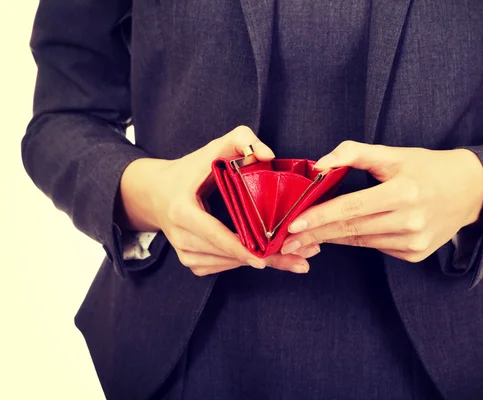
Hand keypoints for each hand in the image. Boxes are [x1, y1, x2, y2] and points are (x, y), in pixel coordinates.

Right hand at [117, 126, 314, 275]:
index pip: (215, 234)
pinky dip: (245, 262)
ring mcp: (184, 254)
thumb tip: (268, 155)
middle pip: (228, 254)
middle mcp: (180, 237)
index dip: (240, 248)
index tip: (264, 259)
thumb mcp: (212, 148)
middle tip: (302, 262)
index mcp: (182, 211)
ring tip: (295, 260)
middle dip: (267, 259)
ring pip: (229, 264)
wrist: (155, 193)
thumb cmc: (188, 170)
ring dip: (262, 263)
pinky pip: (223, 267)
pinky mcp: (191, 262)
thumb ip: (242, 139)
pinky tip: (268, 257)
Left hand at [280, 141, 482, 262]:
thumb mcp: (393, 153)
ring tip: (304, 239)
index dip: (319, 217)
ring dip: (331, 240)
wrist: (469, 191)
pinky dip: (357, 240)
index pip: (351, 208)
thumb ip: (354, 154)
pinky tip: (340, 236)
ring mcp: (414, 242)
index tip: (292, 224)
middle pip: (351, 229)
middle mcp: (410, 221)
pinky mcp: (416, 254)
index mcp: (403, 192)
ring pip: (361, 241)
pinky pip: (377, 247)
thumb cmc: (426, 167)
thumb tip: (320, 165)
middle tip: (286, 241)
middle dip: (315, 235)